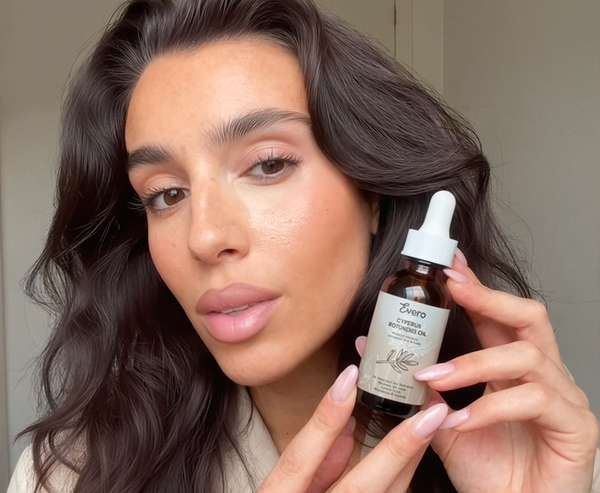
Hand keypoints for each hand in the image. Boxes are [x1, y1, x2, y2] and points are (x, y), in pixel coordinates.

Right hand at [258, 365, 448, 492]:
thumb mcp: (282, 490)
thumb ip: (313, 458)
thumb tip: (345, 422)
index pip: (300, 457)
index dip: (325, 418)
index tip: (350, 376)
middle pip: (360, 486)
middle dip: (398, 448)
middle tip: (432, 410)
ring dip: (412, 465)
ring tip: (435, 426)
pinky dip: (403, 484)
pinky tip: (418, 461)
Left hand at [412, 253, 598, 492]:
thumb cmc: (486, 469)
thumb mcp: (442, 424)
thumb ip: (415, 389)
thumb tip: (370, 350)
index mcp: (511, 368)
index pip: (497, 316)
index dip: (475, 288)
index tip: (448, 265)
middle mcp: (543, 375)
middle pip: (529, 317)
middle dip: (489, 298)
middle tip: (453, 287)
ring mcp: (564, 398)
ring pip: (528, 356)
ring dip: (474, 363)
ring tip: (434, 377)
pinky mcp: (577, 428)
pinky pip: (536, 401)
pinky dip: (492, 407)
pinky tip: (461, 420)